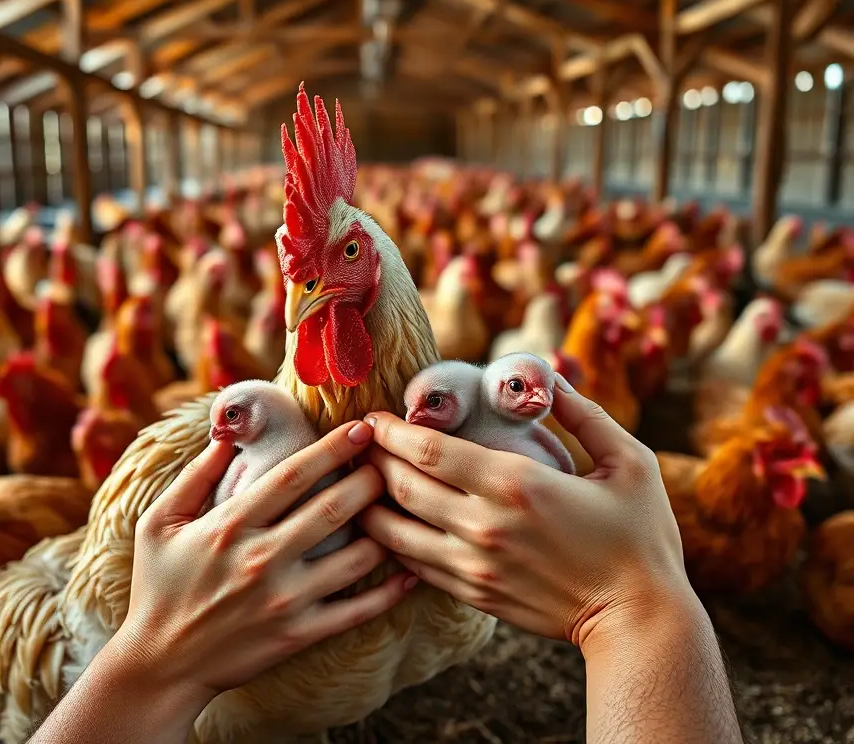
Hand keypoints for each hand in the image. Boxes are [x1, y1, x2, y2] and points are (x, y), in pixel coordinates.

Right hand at [117, 420, 416, 705]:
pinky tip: (410, 572)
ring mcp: (285, 599)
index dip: (334, 447)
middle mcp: (262, 559)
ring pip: (355, 558)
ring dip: (386, 530)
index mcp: (231, 525)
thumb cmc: (159, 586)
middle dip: (371, 479)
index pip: (294, 475)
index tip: (362, 428)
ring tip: (403, 509)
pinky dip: (390, 592)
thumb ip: (194, 476)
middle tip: (393, 461)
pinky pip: (357, 611)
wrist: (161, 664)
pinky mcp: (299, 634)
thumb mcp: (159, 522)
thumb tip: (227, 435)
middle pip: (334, 509)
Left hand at [359, 375, 693, 652]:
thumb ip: (586, 415)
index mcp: (516, 484)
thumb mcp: (630, 463)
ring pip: (395, 532)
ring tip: (359, 482)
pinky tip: (386, 526)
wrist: (639, 622)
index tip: (375, 416)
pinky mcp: (473, 594)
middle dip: (373, 459)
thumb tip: (551, 377)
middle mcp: (484, 525)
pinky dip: (391, 543)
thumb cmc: (640, 537)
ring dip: (369, 504)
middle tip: (361, 441)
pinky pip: (414, 565)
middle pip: (401, 485)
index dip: (392, 430)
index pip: (428, 450)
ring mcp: (474, 566)